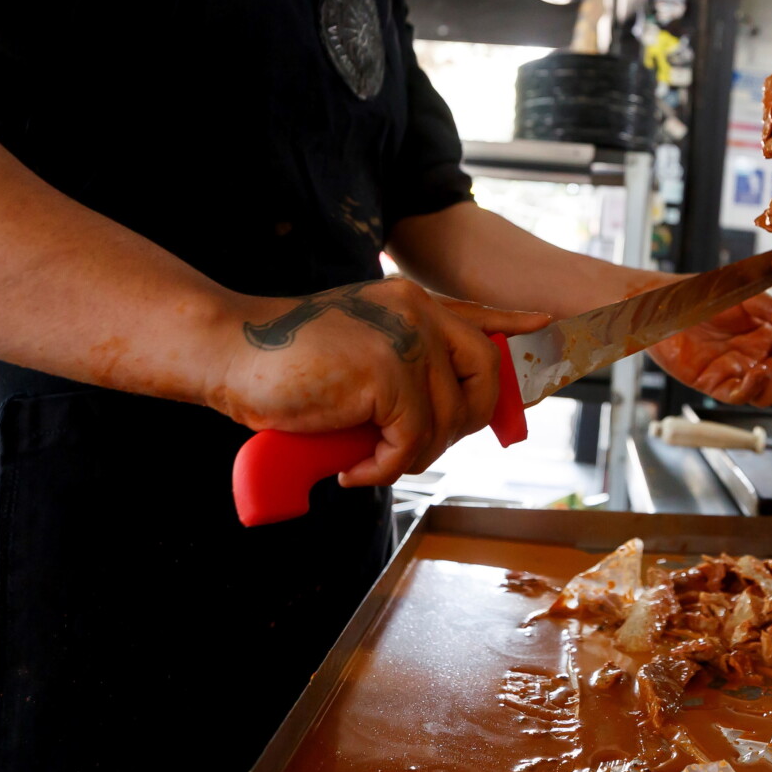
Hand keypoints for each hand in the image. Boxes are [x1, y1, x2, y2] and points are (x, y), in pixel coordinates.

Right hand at [208, 277, 549, 486]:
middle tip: (410, 451)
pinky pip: (413, 441)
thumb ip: (396, 359)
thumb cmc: (282, 360)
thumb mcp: (354, 345)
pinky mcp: (388, 372)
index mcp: (410, 301)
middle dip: (461, 427)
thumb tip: (440, 408)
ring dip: (411, 457)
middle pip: (483, 375)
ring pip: (448, 420)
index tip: (542, 327)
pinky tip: (353, 470)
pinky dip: (386, 468)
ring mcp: (405, 337)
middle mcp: (418, 311)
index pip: (478, 315)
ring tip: (366, 463)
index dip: (513, 325)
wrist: (228, 350)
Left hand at [649, 292, 771, 407]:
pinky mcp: (714, 384)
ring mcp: (736, 372)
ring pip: (766, 392)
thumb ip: (770, 308)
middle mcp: (755, 357)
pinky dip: (750, 389)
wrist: (664, 304)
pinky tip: (756, 374)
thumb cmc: (702, 295)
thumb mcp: (743, 296)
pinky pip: (737, 395)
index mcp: (767, 335)